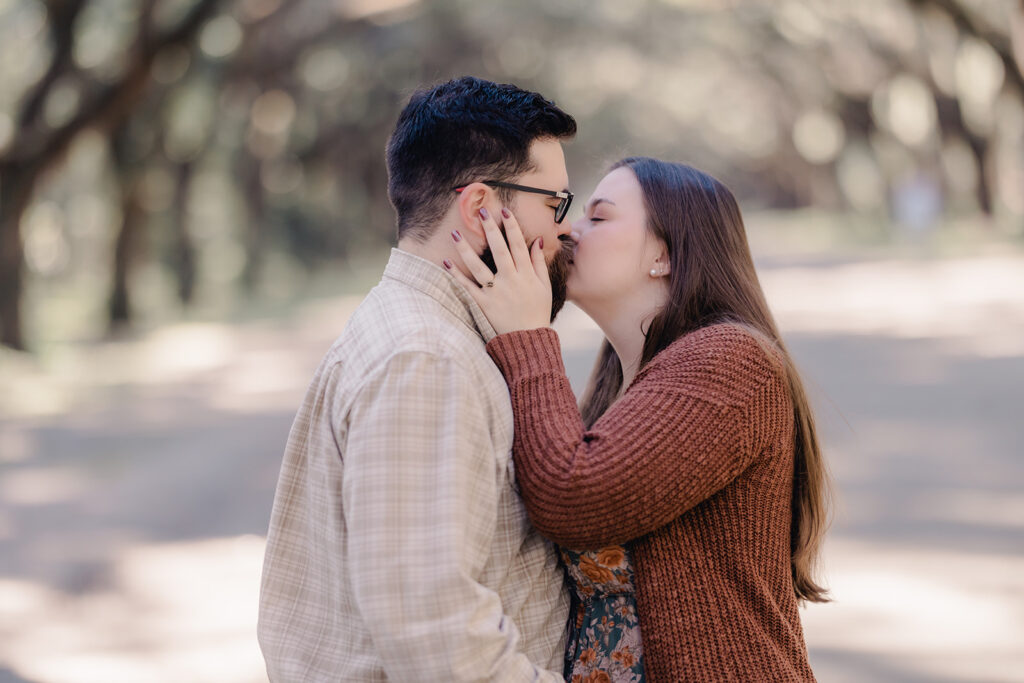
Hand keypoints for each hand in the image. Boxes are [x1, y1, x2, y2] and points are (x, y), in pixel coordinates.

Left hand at [445, 207, 550, 334]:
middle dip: (490, 229)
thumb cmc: (538, 312)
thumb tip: (537, 240)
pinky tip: (445, 262)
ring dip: (466, 250)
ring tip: (455, 234)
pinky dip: (456, 276)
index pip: (518, 245)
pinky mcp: (483, 304)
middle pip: (499, 250)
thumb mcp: (545, 286)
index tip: (504, 211)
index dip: (512, 227)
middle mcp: (511, 280)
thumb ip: (539, 262)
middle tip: (481, 212)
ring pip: (478, 267)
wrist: (528, 339)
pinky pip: (467, 288)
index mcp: (526, 274)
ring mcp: (496, 292)